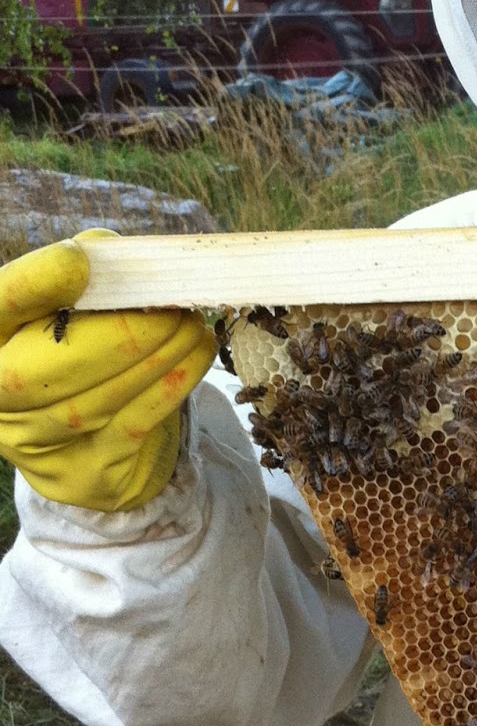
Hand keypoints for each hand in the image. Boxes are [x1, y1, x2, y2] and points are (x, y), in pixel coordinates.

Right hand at [0, 233, 217, 510]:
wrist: (93, 451)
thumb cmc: (81, 361)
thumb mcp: (70, 317)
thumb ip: (86, 282)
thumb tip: (109, 252)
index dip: (30, 286)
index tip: (76, 260)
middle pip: (43, 369)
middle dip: (118, 332)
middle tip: (171, 305)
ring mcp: (34, 445)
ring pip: (96, 398)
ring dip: (156, 354)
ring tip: (191, 323)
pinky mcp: (86, 473)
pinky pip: (135, 421)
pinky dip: (173, 381)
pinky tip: (198, 351)